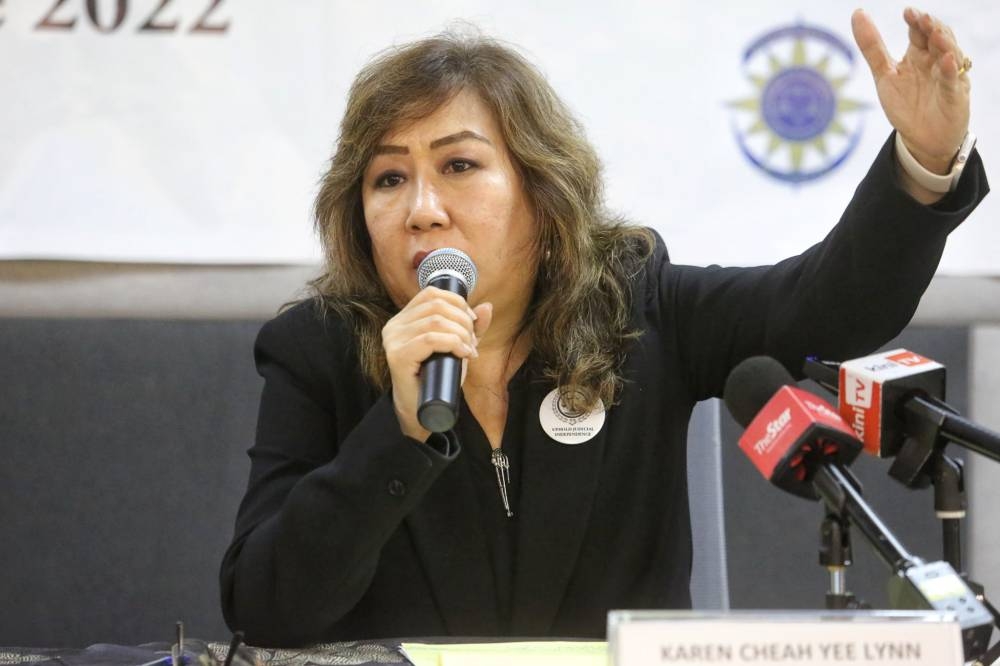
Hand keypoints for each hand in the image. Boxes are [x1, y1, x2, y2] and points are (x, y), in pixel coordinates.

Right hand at [382, 287, 492, 440]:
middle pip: (436, 305)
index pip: (431, 293)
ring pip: (435, 321)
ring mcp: (393, 340)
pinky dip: (453, 343)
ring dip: (461, 334)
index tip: (472, 322)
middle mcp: (394, 326)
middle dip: (463, 321)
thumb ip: (470, 328)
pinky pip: (430, 339)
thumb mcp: (457, 347)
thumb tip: (487, 306)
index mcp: (404, 319)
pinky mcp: (397, 356)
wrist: (422, 410)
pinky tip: (463, 354)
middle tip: (473, 342)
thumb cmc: (437, 377)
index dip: (457, 302)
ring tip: (469, 350)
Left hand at [852, 7, 969, 174]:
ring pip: (950, 54)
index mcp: (918, 54)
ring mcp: (948, 77)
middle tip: (921, 18)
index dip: (915, 21)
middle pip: (938, 38)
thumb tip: (857, 13)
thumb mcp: (884, 74)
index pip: (919, 31)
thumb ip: (872, 46)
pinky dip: (951, 71)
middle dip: (931, 27)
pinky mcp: (955, 96)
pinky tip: (947, 61)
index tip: (907, 12)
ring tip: (934, 34)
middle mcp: (936, 61)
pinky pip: (953, 81)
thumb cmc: (905, 104)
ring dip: (943, 43)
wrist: (920, 138)